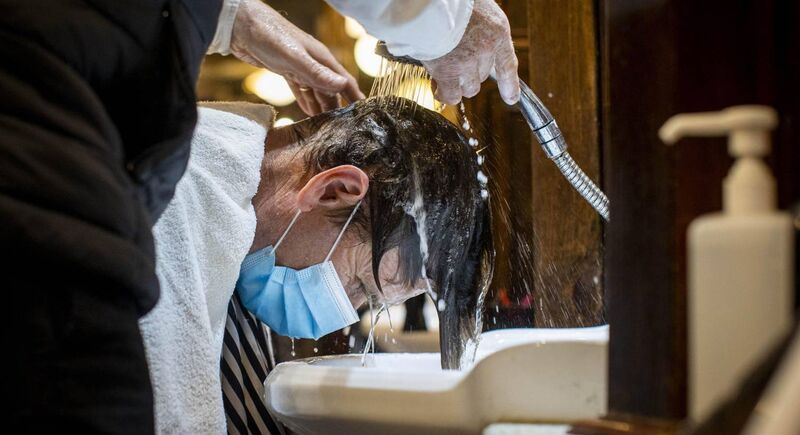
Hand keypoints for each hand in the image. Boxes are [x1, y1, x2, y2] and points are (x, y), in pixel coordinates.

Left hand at [230, 0, 364, 114]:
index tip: (363, 113)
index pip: (344, 80)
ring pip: (316, 90)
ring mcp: (299, 66)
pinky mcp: (286, 70)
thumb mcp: (295, 57)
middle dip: (338, 106)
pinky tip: (309, 113)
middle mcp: (314, 62)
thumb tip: (342, 86)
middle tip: (342, 127)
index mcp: (321, 58)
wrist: (240, 25)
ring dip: (322, 106)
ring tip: (326, 126)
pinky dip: (306, 101)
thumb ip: (317, 73)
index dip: (354, 96)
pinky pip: (300, 89)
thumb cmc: (268, 35)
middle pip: (331, 89)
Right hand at [422, 0, 519, 104]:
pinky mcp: (448, 72)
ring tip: (443, 74)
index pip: (507, 64)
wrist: (429, 2)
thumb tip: (471, 41)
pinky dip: (444, 94)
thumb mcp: (476, 9)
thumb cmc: (450, 1)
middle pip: (483, 76)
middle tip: (454, 63)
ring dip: (457, 84)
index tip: (511, 99)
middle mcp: (486, 49)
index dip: (510, 84)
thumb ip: (479, 27)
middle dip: (470, 73)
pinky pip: (450, 95)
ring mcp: (467, 62)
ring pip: (469, 88)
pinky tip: (437, 86)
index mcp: (497, 31)